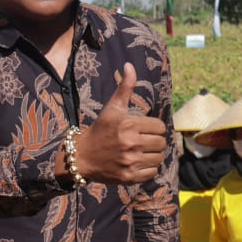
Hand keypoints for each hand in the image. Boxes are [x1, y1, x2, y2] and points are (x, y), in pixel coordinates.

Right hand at [75, 64, 166, 184]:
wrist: (81, 156)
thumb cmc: (100, 130)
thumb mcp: (112, 108)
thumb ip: (124, 87)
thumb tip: (129, 65)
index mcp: (128, 125)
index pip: (160, 127)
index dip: (153, 128)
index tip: (141, 130)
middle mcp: (130, 143)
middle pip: (161, 143)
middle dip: (153, 142)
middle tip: (140, 142)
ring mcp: (129, 161)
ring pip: (158, 158)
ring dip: (152, 156)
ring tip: (139, 153)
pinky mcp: (129, 176)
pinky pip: (152, 172)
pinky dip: (147, 169)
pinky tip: (136, 163)